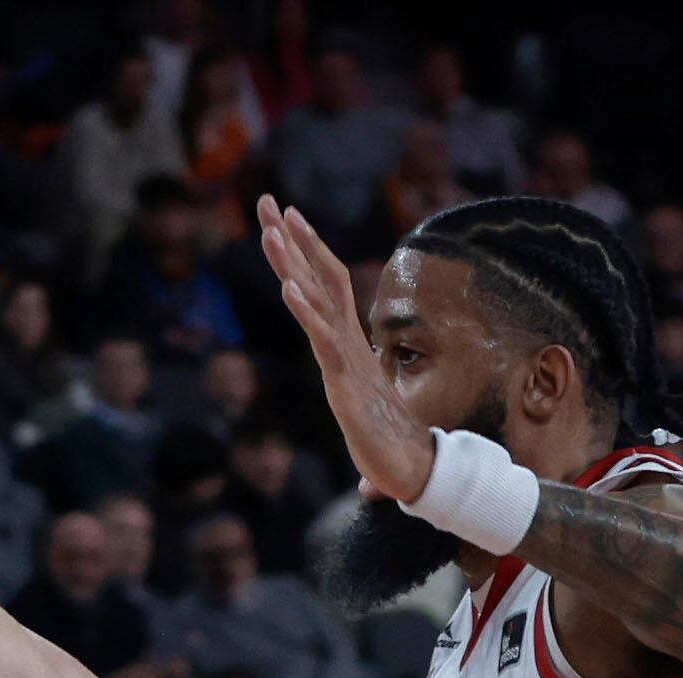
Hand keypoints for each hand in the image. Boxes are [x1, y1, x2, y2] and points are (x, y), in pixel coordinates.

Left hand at [256, 195, 433, 504]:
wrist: (416, 472)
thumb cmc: (390, 447)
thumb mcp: (360, 420)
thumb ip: (358, 418)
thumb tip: (357, 450)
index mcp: (348, 344)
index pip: (327, 285)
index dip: (307, 250)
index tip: (286, 216)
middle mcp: (347, 343)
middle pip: (318, 278)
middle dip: (291, 239)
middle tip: (266, 200)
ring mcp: (347, 360)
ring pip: (318, 301)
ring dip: (293, 263)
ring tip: (270, 229)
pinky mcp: (345, 383)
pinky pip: (323, 341)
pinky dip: (307, 313)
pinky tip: (288, 287)